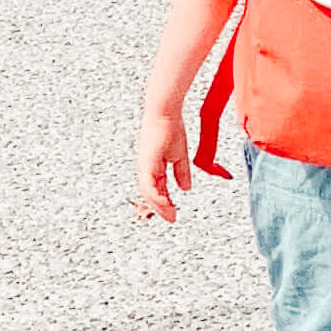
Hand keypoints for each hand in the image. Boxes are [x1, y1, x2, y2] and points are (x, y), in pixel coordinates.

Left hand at [137, 105, 192, 222]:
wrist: (166, 113)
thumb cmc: (170, 127)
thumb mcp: (179, 155)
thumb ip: (181, 172)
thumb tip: (185, 188)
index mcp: (153, 166)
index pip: (156, 189)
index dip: (164, 202)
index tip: (173, 212)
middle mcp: (146, 168)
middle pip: (149, 194)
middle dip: (160, 208)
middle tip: (171, 218)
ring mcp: (145, 165)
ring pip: (147, 192)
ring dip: (158, 205)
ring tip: (169, 214)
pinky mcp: (147, 163)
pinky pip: (148, 185)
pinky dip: (156, 196)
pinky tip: (165, 203)